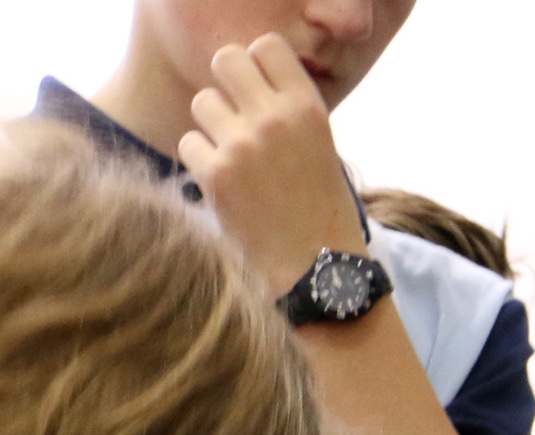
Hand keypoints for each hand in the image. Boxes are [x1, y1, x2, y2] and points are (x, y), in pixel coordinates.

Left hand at [176, 35, 367, 296]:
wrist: (318, 268)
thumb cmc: (323, 209)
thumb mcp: (322, 149)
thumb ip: (288, 111)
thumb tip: (249, 81)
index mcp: (307, 109)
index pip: (266, 46)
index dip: (259, 65)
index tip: (262, 90)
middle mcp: (274, 119)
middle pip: (225, 59)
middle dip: (227, 83)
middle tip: (237, 114)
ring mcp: (242, 146)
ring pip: (203, 102)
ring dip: (213, 125)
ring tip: (235, 156)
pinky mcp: (215, 174)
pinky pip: (189, 143)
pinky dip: (202, 161)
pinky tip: (226, 183)